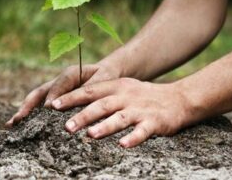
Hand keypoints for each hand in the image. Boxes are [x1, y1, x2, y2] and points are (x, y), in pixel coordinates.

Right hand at [5, 62, 121, 127]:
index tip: (49, 109)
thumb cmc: (106, 76)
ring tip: (11, 125)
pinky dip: (30, 115)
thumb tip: (78, 103)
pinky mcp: (54, 98)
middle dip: (28, 105)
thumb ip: (91, 88)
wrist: (105, 73)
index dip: (54, 95)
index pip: (60, 84)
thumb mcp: (103, 79)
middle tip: (18, 119)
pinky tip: (20, 127)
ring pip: (36, 99)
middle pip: (40, 92)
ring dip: (24, 111)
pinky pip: (40, 106)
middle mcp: (58, 81)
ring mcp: (54, 90)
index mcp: (71, 73)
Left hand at [51, 78, 189, 147]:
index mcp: (116, 87)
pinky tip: (123, 146)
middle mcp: (126, 96)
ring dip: (105, 126)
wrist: (178, 98)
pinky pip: (142, 131)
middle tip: (66, 126)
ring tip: (90, 135)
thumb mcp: (123, 88)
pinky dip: (133, 138)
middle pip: (102, 105)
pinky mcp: (154, 122)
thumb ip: (102, 94)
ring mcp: (140, 109)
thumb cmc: (143, 96)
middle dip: (83, 115)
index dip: (71, 97)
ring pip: (120, 118)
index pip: (90, 91)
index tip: (53, 105)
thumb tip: (73, 103)